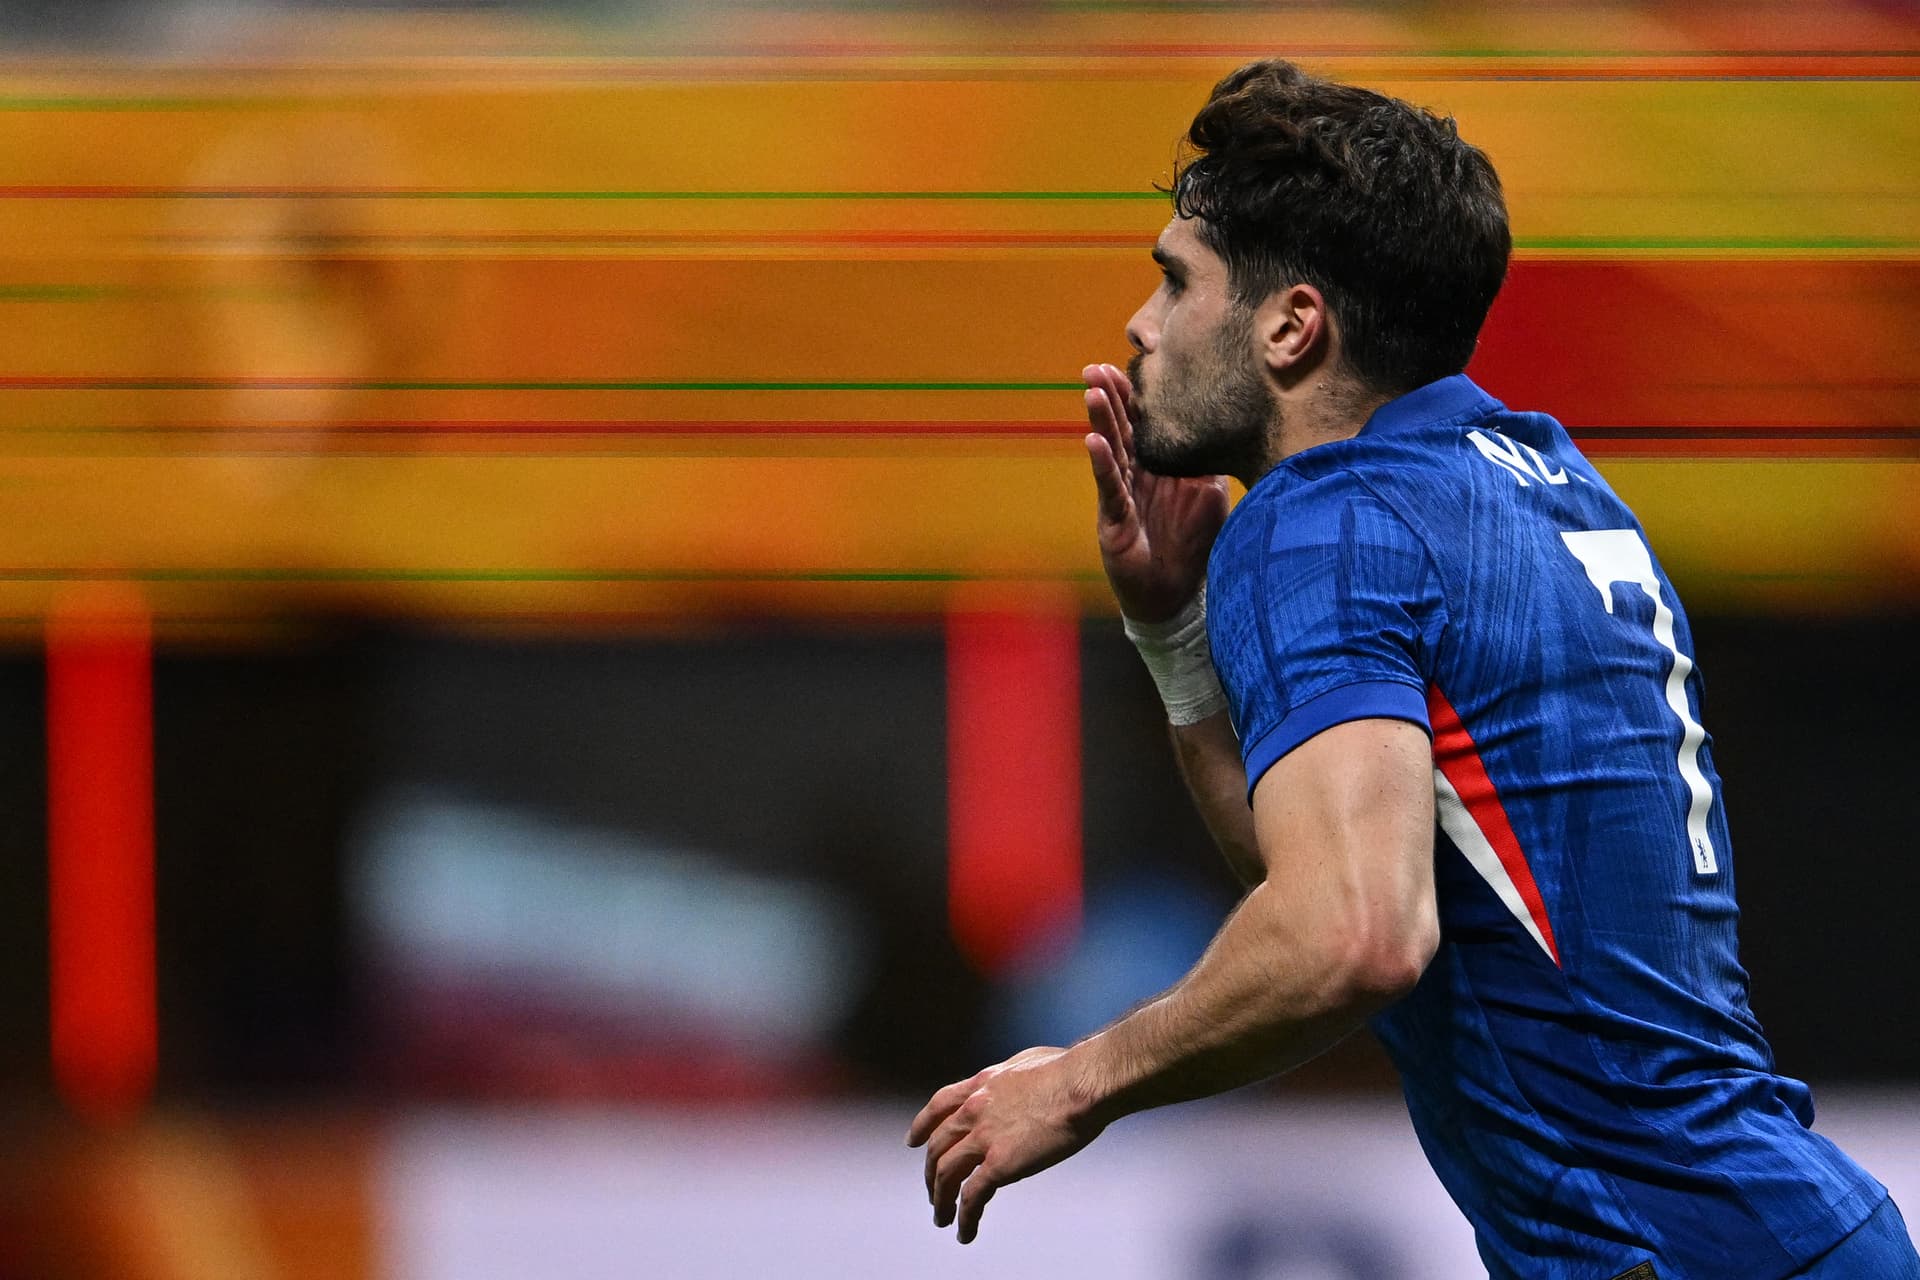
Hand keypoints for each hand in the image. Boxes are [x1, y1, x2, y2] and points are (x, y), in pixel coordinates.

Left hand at [906, 1046, 1106, 1244]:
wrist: (1082, 1083)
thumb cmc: (1069, 1069)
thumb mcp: (1026, 1062)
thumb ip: (1011, 1078)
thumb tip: (1015, 1084)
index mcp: (982, 1084)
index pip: (939, 1105)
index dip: (922, 1126)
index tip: (913, 1141)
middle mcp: (974, 1109)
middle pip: (938, 1146)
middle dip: (931, 1173)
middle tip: (933, 1191)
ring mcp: (984, 1137)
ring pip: (945, 1174)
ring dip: (940, 1200)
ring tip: (942, 1219)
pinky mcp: (1000, 1163)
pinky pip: (972, 1197)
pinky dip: (964, 1218)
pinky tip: (965, 1232)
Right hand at [1082, 362, 1229, 622]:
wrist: (1177, 594)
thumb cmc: (1192, 543)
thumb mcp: (1210, 493)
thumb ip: (1213, 461)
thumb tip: (1234, 425)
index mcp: (1155, 464)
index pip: (1142, 421)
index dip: (1135, 394)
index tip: (1130, 361)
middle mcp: (1135, 474)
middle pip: (1121, 428)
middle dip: (1109, 396)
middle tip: (1097, 366)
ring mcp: (1122, 495)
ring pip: (1110, 450)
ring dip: (1101, 420)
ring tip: (1091, 392)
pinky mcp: (1114, 520)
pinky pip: (1108, 487)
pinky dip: (1102, 463)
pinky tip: (1093, 441)